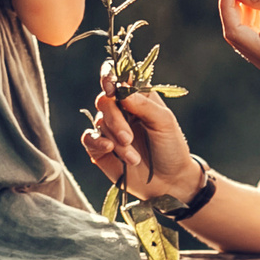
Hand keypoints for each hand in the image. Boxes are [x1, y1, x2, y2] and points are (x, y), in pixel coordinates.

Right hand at [81, 71, 199, 201]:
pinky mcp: (100, 148)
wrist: (169, 182)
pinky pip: (88, 138)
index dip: (108, 77)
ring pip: (99, 123)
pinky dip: (96, 142)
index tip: (111, 88)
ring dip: (115, 141)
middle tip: (129, 138)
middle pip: (104, 101)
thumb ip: (144, 104)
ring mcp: (109, 129)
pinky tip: (109, 149)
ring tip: (134, 158)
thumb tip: (120, 90)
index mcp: (137, 98)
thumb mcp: (164, 123)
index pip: (117, 77)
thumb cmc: (171, 148)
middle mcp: (120, 110)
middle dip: (115, 120)